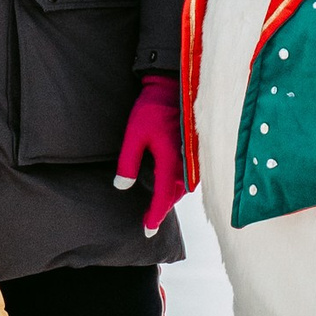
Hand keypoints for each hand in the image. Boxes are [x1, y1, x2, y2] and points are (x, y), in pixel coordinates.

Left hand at [112, 74, 185, 234]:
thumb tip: (122, 187)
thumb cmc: (151, 109)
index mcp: (172, 160)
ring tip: (157, 207)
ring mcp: (192, 157)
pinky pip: (187, 176)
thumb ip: (128, 162)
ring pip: (183, 186)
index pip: (164, 196)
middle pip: (175, 195)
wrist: (171, 85)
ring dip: (171, 197)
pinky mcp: (193, 150)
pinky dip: (177, 185)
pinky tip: (168, 185)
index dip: (155, 215)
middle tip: (149, 222)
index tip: (147, 230)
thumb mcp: (134, 135)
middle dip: (163, 208)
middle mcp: (186, 162)